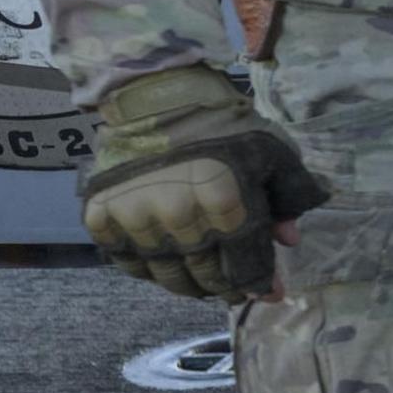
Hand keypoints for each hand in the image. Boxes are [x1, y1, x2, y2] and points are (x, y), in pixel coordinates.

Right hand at [79, 64, 329, 300]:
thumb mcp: (273, 151)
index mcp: (225, 200)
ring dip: (187, 284)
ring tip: (200, 282)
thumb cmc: (223, 125)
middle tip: (232, 289)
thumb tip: (289, 241)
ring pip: (165, 275)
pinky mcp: (102, 217)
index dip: (259, 283)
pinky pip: (127, 262)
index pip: (245, 262)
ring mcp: (135, 219)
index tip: (268, 293)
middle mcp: (177, 216)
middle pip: (205, 274)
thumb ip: (290, 195)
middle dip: (224, 287)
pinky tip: (164, 265)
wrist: (156, 98)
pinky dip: (147, 270)